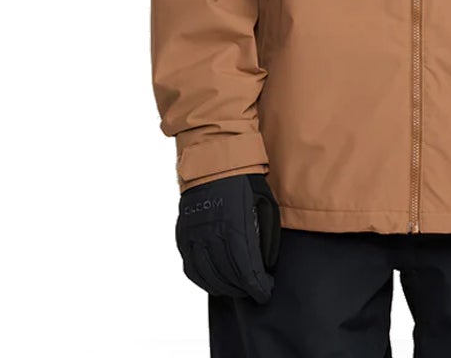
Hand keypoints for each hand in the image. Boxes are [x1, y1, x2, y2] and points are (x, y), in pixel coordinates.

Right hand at [175, 172, 281, 302]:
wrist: (213, 158)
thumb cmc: (244, 180)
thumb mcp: (264, 202)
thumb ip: (266, 233)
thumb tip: (266, 263)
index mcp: (235, 222)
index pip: (246, 267)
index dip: (257, 285)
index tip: (265, 292)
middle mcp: (212, 230)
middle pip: (227, 274)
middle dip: (242, 288)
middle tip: (253, 291)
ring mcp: (195, 232)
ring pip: (207, 274)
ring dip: (222, 288)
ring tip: (235, 290)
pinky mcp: (183, 233)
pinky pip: (190, 266)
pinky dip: (202, 279)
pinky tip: (213, 283)